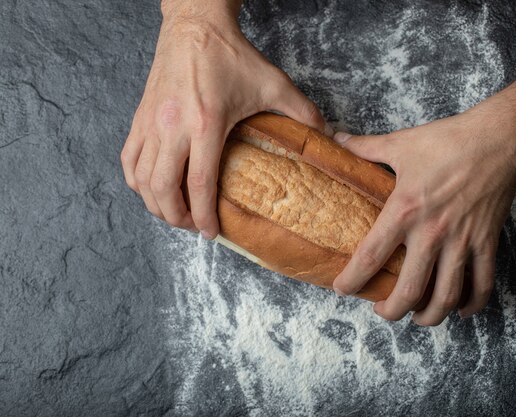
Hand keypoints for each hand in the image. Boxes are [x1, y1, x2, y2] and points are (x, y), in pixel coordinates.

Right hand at [121, 7, 330, 237]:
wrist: (195, 25)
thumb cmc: (231, 55)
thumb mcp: (273, 82)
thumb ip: (302, 111)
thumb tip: (327, 135)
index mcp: (206, 123)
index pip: (199, 182)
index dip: (203, 215)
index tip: (210, 232)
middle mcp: (173, 126)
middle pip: (163, 188)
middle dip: (176, 217)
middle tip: (193, 226)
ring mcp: (152, 122)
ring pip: (140, 178)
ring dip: (155, 204)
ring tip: (174, 213)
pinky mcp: (141, 116)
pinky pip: (129, 158)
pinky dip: (137, 181)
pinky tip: (151, 188)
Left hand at [331, 105, 515, 324]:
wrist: (499, 139)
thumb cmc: (448, 140)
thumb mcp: (400, 143)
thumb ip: (365, 147)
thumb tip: (336, 139)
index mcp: (404, 211)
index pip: (371, 256)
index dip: (352, 280)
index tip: (343, 289)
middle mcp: (431, 233)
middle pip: (408, 291)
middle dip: (391, 310)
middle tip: (382, 310)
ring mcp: (462, 241)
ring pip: (445, 296)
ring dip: (429, 316)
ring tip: (417, 317)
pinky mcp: (487, 242)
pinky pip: (482, 284)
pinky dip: (472, 304)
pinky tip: (460, 310)